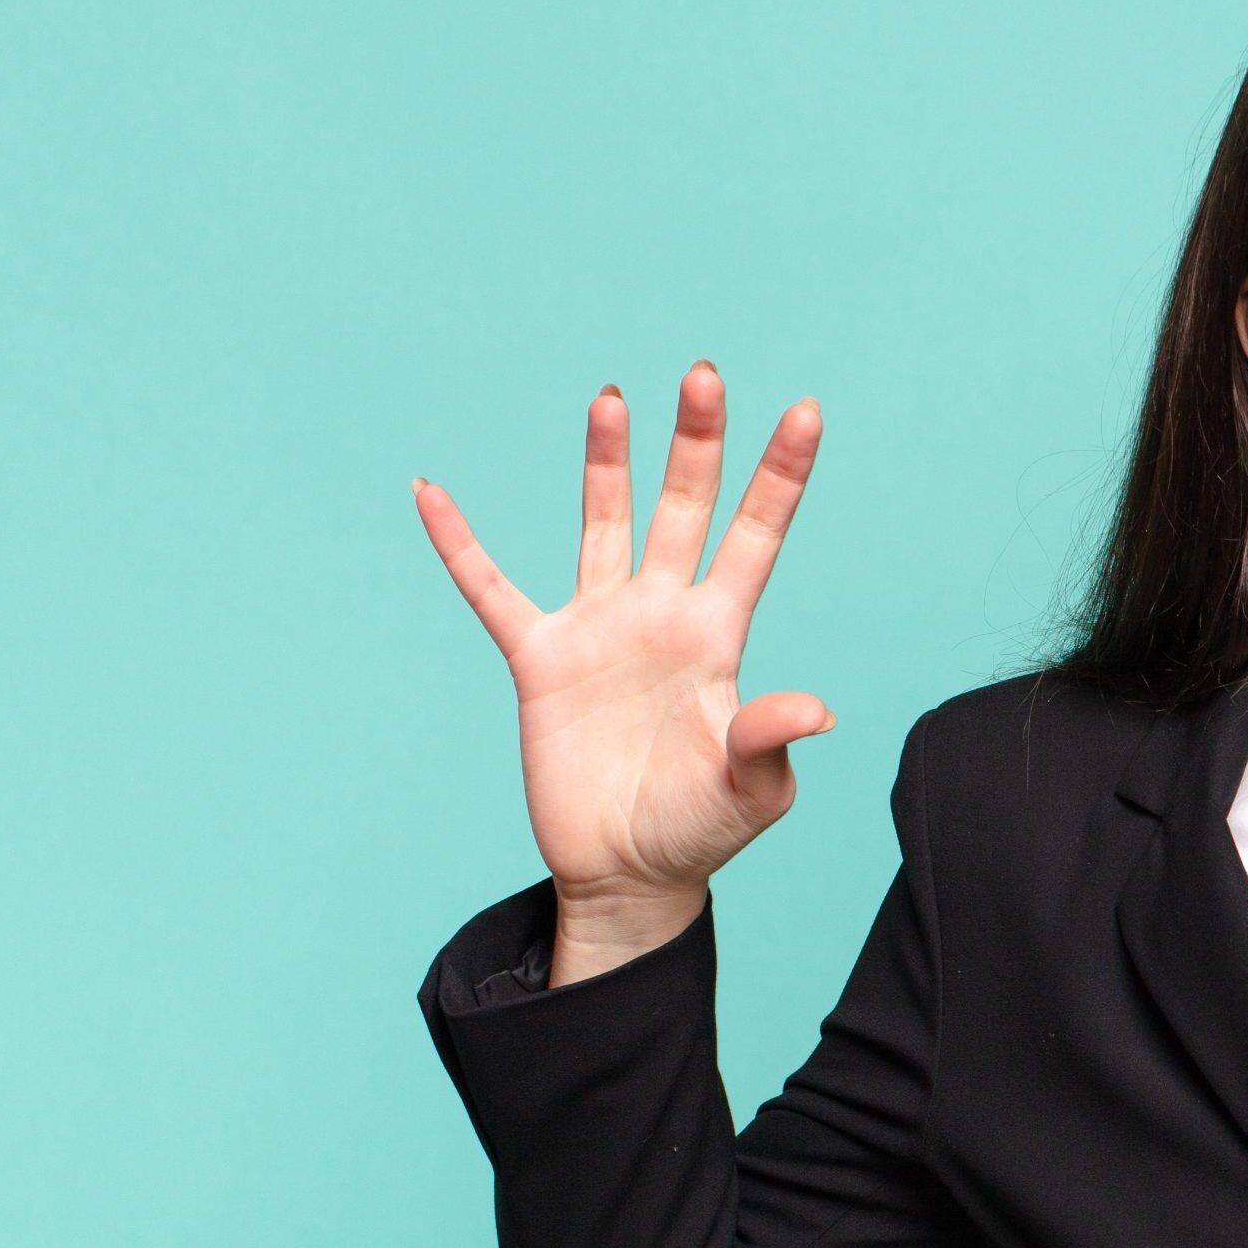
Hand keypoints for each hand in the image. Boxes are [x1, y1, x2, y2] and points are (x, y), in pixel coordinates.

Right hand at [414, 361, 831, 980]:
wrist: (629, 873)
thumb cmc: (701, 830)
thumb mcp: (750, 792)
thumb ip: (770, 741)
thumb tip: (816, 710)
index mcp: (719, 635)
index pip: (755, 537)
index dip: (779, 476)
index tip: (805, 410)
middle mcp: (662, 614)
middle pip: (683, 508)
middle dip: (696, 443)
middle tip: (702, 374)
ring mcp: (600, 629)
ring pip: (602, 525)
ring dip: (607, 463)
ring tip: (613, 397)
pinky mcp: (541, 660)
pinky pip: (492, 591)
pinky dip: (460, 545)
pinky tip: (432, 492)